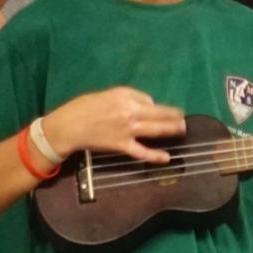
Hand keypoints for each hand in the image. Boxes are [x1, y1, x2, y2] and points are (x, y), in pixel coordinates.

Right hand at [43, 87, 185, 163]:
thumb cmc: (84, 108)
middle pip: (158, 114)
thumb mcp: (107, 94)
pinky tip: (166, 157)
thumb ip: (129, 98)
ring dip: (171, 129)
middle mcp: (130, 112)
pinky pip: (141, 151)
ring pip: (155, 130)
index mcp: (125, 97)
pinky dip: (154, 155)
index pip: (149, 100)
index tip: (160, 110)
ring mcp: (127, 130)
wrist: (68, 126)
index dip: (155, 106)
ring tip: (182, 129)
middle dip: (173, 116)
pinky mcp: (121, 146)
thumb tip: (147, 105)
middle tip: (183, 118)